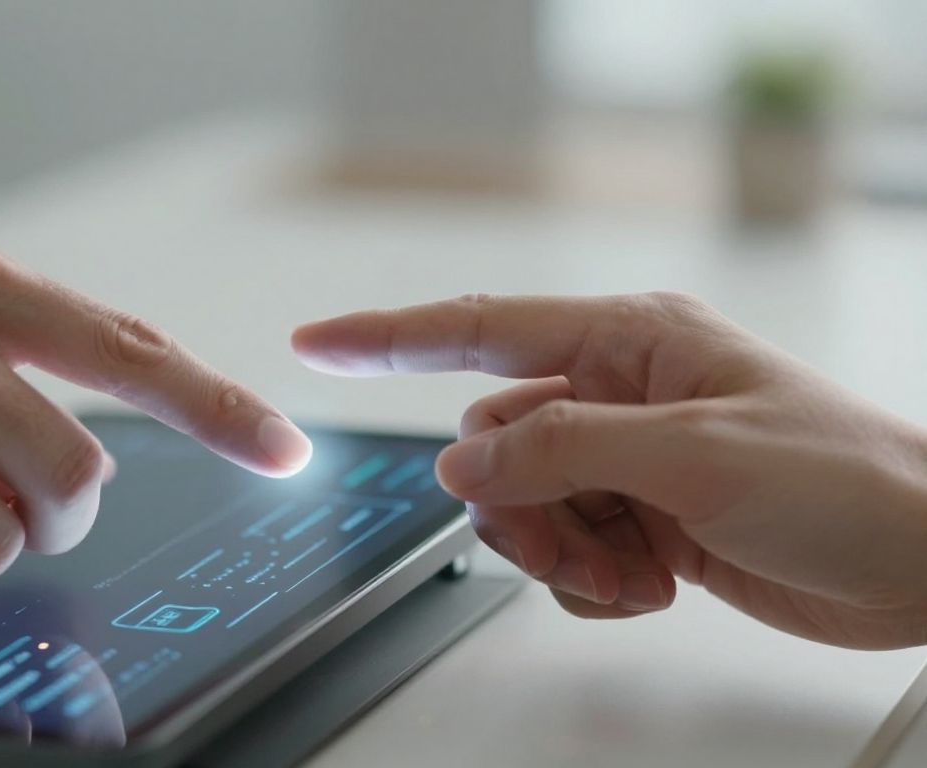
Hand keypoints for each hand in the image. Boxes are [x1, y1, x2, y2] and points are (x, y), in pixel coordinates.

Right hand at [293, 292, 926, 648]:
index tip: (316, 343)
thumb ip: (564, 451)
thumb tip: (461, 465)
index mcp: (631, 341)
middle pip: (494, 447)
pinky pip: (564, 551)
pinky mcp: (642, 520)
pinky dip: (591, 582)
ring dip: (560, 554)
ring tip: (630, 572)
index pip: (480, 331)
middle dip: (520, 510)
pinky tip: (651, 582)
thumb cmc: (848, 479)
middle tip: (579, 546)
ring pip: (523, 507)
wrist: (925, 565)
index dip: (388, 336)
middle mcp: (619, 395)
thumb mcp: (694, 454)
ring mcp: (628, 461)